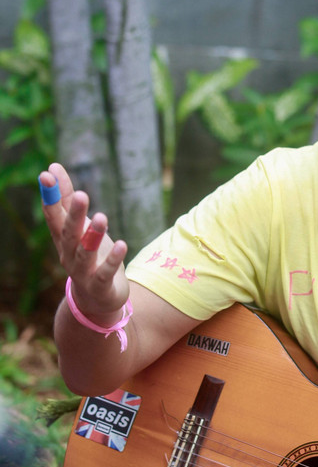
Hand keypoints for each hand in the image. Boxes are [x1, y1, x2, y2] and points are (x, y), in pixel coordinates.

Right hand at [39, 162, 128, 321]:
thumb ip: (65, 198)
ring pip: (85, 253)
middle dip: (74, 215)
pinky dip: (112, 259)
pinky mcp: (100, 285)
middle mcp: (68, 254)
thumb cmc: (86, 255)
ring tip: (103, 218)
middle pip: (69, 233)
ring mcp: (83, 272)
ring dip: (93, 236)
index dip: (50, 196)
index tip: (47, 175)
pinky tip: (122, 244)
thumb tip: (52, 167)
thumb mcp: (77, 226)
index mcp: (62, 238)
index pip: (54, 215)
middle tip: (82, 195)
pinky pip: (105, 272)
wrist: (95, 299)